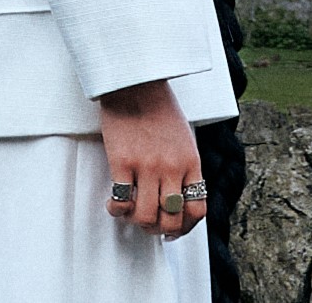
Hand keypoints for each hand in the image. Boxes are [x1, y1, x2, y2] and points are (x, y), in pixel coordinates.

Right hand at [99, 78, 205, 240]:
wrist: (135, 82)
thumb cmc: (158, 106)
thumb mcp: (184, 137)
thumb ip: (184, 166)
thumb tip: (177, 196)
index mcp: (191, 161)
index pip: (197, 210)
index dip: (186, 228)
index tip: (174, 229)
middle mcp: (172, 167)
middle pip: (171, 220)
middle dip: (160, 230)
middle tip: (150, 224)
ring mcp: (147, 166)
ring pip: (146, 217)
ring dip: (138, 222)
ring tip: (131, 213)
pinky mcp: (122, 161)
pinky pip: (121, 201)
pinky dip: (116, 210)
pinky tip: (114, 203)